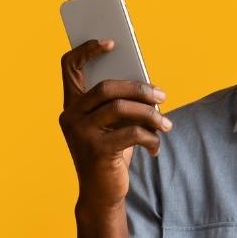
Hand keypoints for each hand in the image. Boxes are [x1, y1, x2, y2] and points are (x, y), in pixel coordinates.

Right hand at [58, 39, 171, 210]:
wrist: (101, 194)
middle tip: (162, 97)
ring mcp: (80, 133)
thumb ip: (121, 104)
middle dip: (139, 89)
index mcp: (71, 105)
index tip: (112, 42)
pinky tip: (155, 147)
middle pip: (107, 87)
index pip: (70, 66)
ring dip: (151, 115)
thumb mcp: (114, 126)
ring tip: (166, 125)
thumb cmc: (110, 153)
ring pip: (122, 109)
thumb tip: (146, 85)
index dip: (87, 50)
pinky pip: (132, 133)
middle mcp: (70, 116)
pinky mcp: (96, 150)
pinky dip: (150, 139)